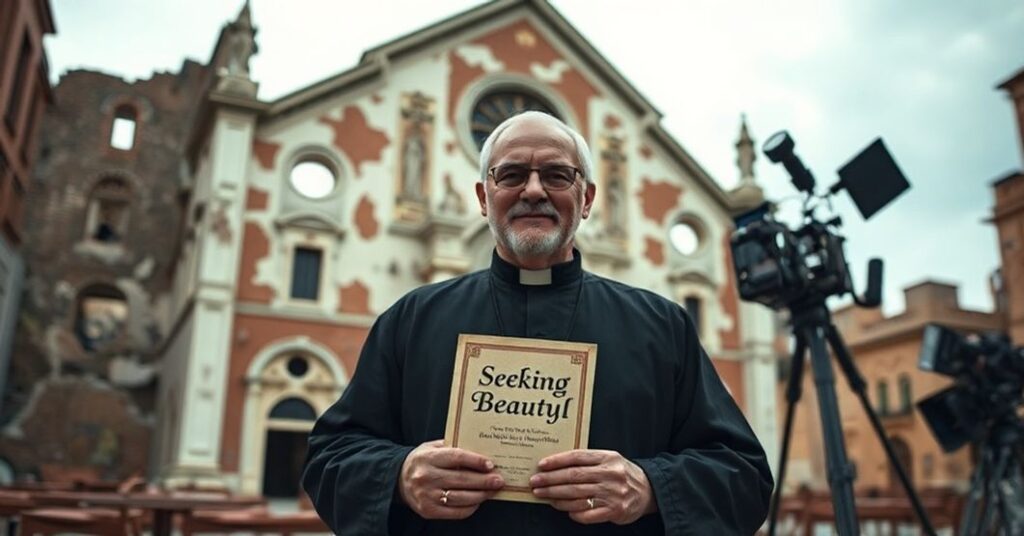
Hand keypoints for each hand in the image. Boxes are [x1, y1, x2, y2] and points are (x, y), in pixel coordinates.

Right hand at [398, 439, 504, 519]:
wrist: (398, 479)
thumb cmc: (421, 461)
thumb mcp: (432, 447)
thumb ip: (452, 448)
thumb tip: (480, 452)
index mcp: (428, 457)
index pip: (457, 458)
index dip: (476, 461)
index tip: (490, 464)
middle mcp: (426, 477)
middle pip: (462, 479)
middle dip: (484, 480)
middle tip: (499, 480)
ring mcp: (427, 496)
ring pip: (461, 497)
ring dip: (480, 495)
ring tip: (492, 491)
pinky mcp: (428, 511)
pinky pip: (455, 512)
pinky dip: (470, 508)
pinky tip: (477, 502)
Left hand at [529, 449, 656, 524]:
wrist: (649, 491)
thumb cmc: (623, 474)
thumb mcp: (610, 459)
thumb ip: (589, 460)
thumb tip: (557, 465)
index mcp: (608, 458)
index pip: (577, 457)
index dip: (557, 461)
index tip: (541, 465)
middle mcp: (610, 474)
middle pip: (574, 476)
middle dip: (551, 480)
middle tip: (535, 482)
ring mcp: (613, 493)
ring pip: (577, 495)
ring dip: (556, 496)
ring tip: (544, 495)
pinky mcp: (615, 511)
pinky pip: (588, 513)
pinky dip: (573, 512)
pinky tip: (564, 509)